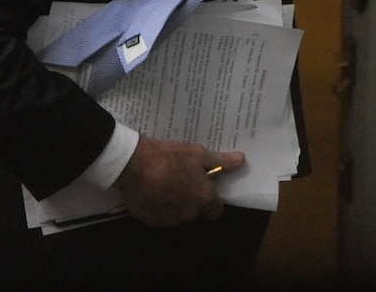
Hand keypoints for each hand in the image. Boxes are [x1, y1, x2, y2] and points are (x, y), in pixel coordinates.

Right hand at [114, 137, 243, 227]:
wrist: (134, 165)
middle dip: (191, 198)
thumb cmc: (169, 156)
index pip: (216, 210)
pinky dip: (158, 206)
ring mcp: (169, 220)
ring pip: (177, 214)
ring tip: (163, 182)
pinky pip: (159, 215)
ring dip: (174, 202)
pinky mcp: (151, 221)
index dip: (212, 200)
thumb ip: (220, 160)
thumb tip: (241, 160)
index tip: (204, 187)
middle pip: (196, 210)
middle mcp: (189, 213)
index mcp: (203, 198)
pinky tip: (150, 190)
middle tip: (181, 178)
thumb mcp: (196, 153)